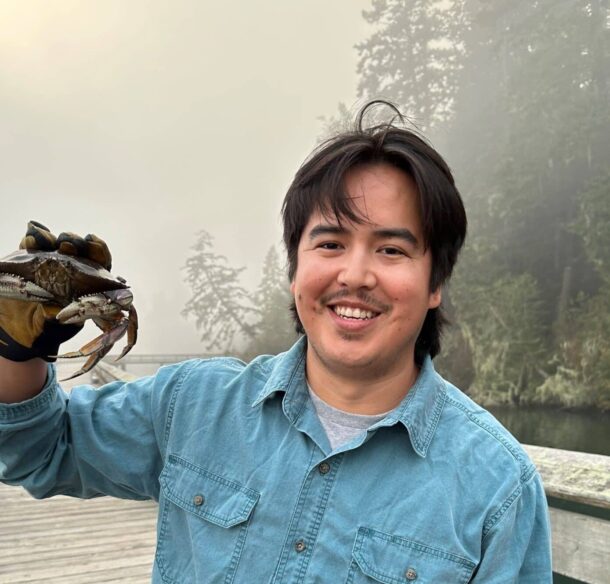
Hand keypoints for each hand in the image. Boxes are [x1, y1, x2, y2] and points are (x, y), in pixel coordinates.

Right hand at [0, 221, 111, 362]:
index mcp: (87, 285)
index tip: (94, 243)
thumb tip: (53, 310)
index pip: (99, 263)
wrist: (19, 334)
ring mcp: (49, 264)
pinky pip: (30, 247)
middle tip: (67, 243)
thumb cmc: (46, 331)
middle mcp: (70, 270)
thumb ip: (54, 320)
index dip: (98, 251)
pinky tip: (29, 238)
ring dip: (49, 238)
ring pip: (53, 244)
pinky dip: (30, 240)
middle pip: (77, 249)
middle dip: (74, 242)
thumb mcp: (52, 330)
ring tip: (43, 239)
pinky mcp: (27, 262)